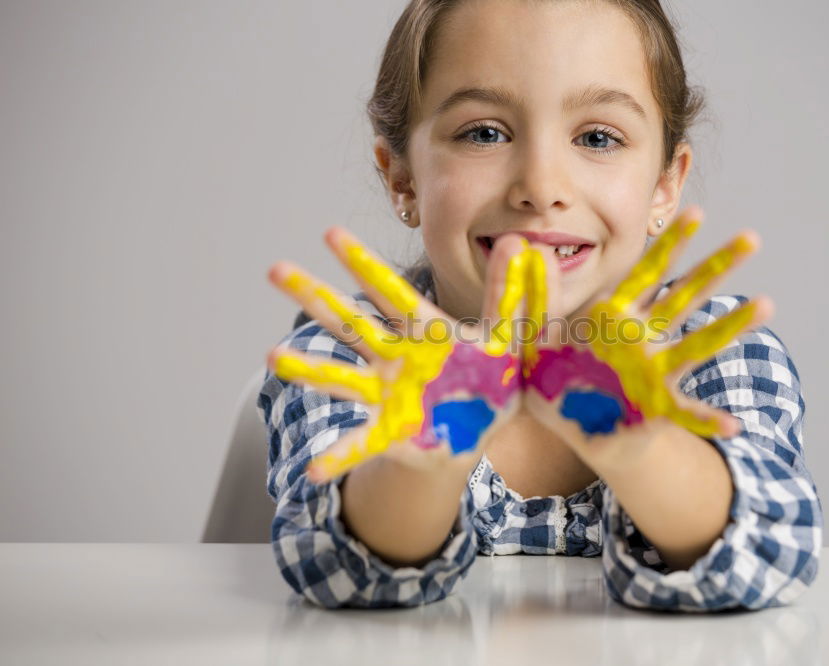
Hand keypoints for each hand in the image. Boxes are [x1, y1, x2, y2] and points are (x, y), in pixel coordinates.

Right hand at [266, 229, 538, 483]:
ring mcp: (387, 393)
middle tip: (276, 270)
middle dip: (315, 296)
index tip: (331, 233)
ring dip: (309, 368)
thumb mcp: (505, 338)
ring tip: (273, 357)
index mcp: (424, 331)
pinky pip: (362, 446)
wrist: (482, 431)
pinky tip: (313, 472)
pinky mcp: (391, 432)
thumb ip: (507, 294)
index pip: (390, 291)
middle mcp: (395, 357)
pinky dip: (339, 457)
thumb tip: (518, 243)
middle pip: (349, 323)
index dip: (362, 263)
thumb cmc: (490, 376)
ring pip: (342, 378)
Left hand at [522, 206, 773, 473]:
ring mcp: (653, 370)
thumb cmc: (551, 374)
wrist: (562, 423)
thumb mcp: (535, 335)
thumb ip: (538, 298)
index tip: (696, 212)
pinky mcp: (652, 406)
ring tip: (766, 302)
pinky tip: (734, 426)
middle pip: (686, 296)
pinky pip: (682, 414)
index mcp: (615, 314)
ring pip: (698, 343)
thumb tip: (531, 252)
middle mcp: (643, 337)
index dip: (672, 243)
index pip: (648, 271)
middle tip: (752, 238)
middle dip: (717, 267)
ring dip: (731, 325)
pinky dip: (705, 420)